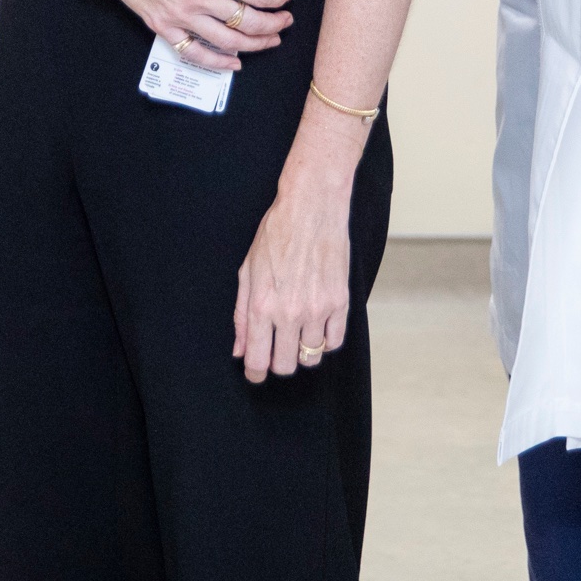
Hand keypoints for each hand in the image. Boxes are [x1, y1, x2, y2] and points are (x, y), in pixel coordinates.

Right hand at [57, 0, 292, 72]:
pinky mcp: (161, 26)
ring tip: (270, 40)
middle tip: (285, 21)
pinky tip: (234, 62)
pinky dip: (218, 62)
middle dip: (274, 24)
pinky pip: (194, 53)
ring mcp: (179, 15)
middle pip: (248, 21)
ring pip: (228, 42)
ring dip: (255, 45)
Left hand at [235, 169, 353, 381]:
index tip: (256, 373)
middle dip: (278, 363)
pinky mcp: (340, 302)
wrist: (311, 207)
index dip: (255, 373)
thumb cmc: (276, 234)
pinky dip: (325, 340)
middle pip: (286, 366)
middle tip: (276, 349)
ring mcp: (318, 309)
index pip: (258, 361)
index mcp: (262, 306)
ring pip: (311, 357)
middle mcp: (290, 313)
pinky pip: (334, 341)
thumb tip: (240, 350)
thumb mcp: (247, 271)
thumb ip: (242, 315)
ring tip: (297, 331)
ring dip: (302, 350)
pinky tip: (317, 325)